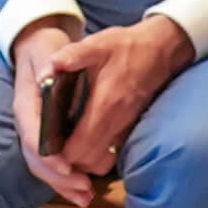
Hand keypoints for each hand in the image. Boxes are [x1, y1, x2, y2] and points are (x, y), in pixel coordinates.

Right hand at [8, 19, 96, 207]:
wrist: (39, 48)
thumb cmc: (46, 49)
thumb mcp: (49, 49)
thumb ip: (51, 61)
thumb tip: (46, 75)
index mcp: (26, 104)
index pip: (31, 134)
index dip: (47, 153)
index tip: (67, 166)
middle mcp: (27, 123)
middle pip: (36, 158)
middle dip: (58, 177)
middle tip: (84, 187)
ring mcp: (35, 133)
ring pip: (42, 167)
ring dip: (63, 185)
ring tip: (86, 196)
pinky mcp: (46, 139)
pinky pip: (52, 165)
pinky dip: (66, 181)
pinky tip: (84, 193)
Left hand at [49, 19, 197, 194]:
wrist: (161, 50)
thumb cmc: (127, 47)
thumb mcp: (97, 44)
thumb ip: (71, 56)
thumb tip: (48, 68)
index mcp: (105, 106)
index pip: (79, 148)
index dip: (59, 154)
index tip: (45, 145)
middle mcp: (117, 124)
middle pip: (89, 162)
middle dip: (68, 161)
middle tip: (50, 148)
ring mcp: (126, 129)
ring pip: (101, 162)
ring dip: (82, 161)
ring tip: (64, 146)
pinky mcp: (130, 129)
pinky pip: (111, 154)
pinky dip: (95, 155)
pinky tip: (81, 139)